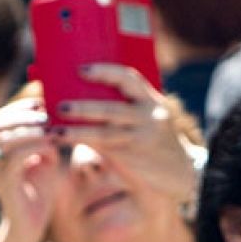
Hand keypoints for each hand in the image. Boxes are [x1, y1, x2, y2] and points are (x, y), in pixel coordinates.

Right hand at [0, 98, 66, 236]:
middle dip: (24, 115)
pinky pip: (17, 157)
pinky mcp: (4, 183)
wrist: (31, 224)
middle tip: (46, 114)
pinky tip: (51, 144)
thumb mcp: (45, 157)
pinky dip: (35, 146)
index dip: (19, 107)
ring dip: (31, 130)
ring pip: (6, 139)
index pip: (0, 118)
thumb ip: (45, 138)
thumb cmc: (39, 189)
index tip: (41, 101)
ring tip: (51, 128)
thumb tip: (52, 119)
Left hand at [56, 64, 200, 203]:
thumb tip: (84, 96)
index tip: (81, 70)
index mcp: (152, 101)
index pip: (130, 79)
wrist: (185, 171)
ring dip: (77, 131)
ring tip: (55, 130)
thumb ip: (128, 108)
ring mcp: (142, 139)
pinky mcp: (134, 158)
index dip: (105, 72)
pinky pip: (105, 149)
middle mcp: (150, 117)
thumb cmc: (159, 140)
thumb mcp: (151, 118)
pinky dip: (83, 144)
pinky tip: (67, 141)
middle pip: (112, 109)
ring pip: (105, 133)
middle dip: (83, 107)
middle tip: (59, 105)